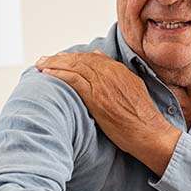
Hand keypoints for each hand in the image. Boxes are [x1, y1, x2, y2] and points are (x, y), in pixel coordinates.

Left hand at [36, 51, 180, 174]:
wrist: (149, 132)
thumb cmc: (142, 118)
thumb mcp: (132, 89)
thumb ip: (117, 76)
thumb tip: (101, 63)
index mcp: (119, 70)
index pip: (91, 57)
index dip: (73, 57)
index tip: (60, 59)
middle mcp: (110, 72)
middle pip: (79, 59)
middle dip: (59, 58)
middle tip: (44, 60)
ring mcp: (102, 84)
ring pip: (73, 66)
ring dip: (54, 64)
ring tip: (40, 66)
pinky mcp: (96, 97)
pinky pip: (73, 80)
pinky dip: (58, 75)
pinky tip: (47, 75)